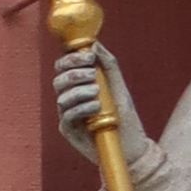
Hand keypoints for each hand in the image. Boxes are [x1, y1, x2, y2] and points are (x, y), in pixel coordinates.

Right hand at [53, 43, 147, 166]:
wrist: (131, 146)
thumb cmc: (124, 116)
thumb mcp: (119, 87)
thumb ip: (108, 65)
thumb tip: (94, 44)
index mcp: (79, 85)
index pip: (64, 65)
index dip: (72, 58)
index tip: (88, 56)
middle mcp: (70, 98)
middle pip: (59, 79)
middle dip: (74, 73)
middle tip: (92, 74)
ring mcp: (68, 114)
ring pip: (62, 96)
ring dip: (79, 91)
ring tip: (97, 92)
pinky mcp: (69, 130)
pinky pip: (67, 115)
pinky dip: (81, 108)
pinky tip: (95, 107)